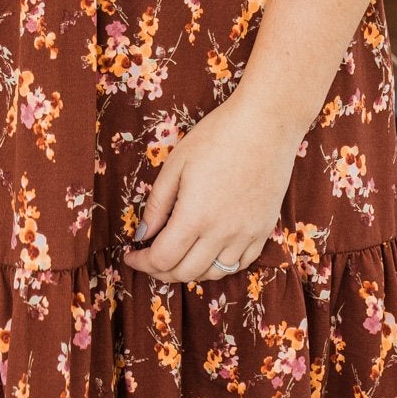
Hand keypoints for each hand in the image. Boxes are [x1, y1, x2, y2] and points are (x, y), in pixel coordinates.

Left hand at [123, 89, 300, 283]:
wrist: (266, 124)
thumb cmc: (217, 136)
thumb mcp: (176, 164)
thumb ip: (157, 204)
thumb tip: (143, 234)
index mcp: (195, 217)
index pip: (162, 259)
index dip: (142, 263)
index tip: (130, 256)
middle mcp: (221, 233)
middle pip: (185, 272)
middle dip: (161, 271)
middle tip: (149, 259)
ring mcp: (246, 235)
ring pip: (213, 273)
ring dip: (189, 271)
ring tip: (177, 256)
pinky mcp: (264, 230)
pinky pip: (240, 264)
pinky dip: (219, 266)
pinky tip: (208, 254)